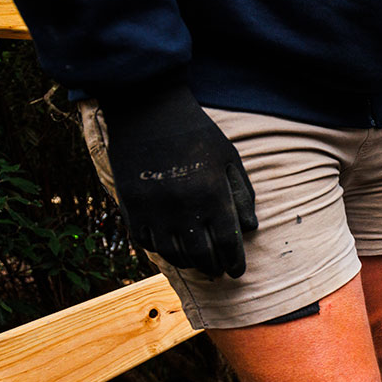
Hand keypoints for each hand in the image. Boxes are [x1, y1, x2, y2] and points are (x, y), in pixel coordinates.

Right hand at [102, 85, 257, 277]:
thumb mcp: (229, 158)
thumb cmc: (196, 133)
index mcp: (212, 195)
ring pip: (173, 253)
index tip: (238, 272)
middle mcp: (183, 208)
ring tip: (198, 265)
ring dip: (189, 263)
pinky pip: (146, 242)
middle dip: (214, 267)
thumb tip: (249, 228)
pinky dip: (161, 250)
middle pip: (202, 255)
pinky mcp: (131, 206)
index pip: (227, 243)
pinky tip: (171, 250)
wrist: (148, 109)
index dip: (235, 262)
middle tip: (219, 272)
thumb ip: (241, 194)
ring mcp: (154, 210)